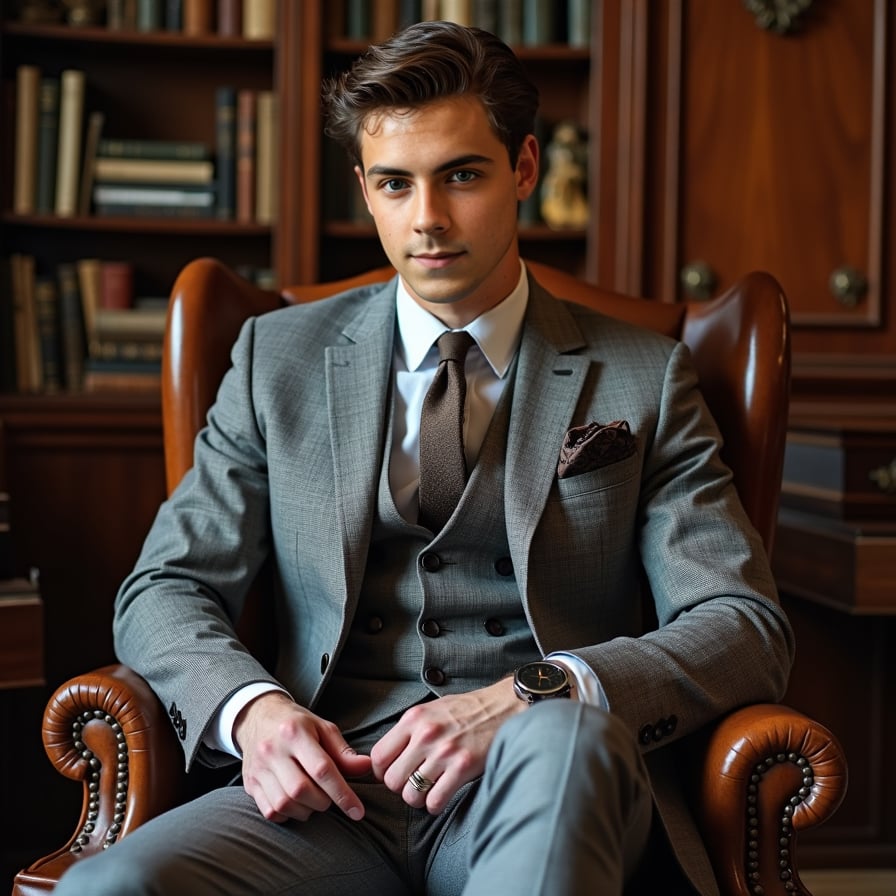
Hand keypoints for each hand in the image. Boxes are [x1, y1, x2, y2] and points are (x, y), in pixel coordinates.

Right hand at [234, 691, 371, 822]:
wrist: (259, 717)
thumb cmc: (297, 724)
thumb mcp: (323, 728)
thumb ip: (344, 751)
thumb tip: (366, 768)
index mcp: (295, 732)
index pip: (322, 769)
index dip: (342, 793)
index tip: (357, 811)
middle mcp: (273, 751)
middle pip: (302, 790)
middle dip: (323, 801)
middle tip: (329, 796)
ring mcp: (258, 769)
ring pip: (284, 804)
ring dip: (306, 810)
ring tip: (314, 800)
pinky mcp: (249, 784)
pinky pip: (270, 811)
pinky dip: (288, 814)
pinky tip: (296, 804)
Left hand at [370, 677, 522, 814]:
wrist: (502, 707)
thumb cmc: (465, 710)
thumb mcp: (430, 710)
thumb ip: (408, 731)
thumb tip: (387, 758)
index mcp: (414, 719)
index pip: (379, 756)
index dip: (381, 772)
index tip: (390, 774)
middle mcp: (426, 734)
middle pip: (392, 780)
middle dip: (400, 787)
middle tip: (412, 783)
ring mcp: (444, 752)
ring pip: (411, 795)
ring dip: (418, 799)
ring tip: (427, 790)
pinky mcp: (462, 767)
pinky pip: (435, 801)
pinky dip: (435, 805)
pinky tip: (441, 796)